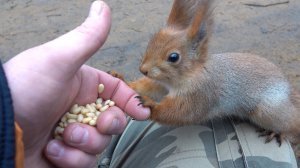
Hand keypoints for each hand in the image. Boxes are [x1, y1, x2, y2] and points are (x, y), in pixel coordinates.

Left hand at [3, 1, 149, 167]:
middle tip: (96, 123)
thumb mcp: (58, 60)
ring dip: (83, 143)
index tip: (141, 113)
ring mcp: (73, 135)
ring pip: (100, 144)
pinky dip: (69, 159)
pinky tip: (51, 150)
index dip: (131, 102)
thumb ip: (87, 37)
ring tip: (61, 137)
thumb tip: (103, 7)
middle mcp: (79, 110)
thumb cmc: (23, 90)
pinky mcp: (65, 156)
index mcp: (83, 87)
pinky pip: (83, 162)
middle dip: (107, 126)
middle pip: (114, 122)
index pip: (117, 93)